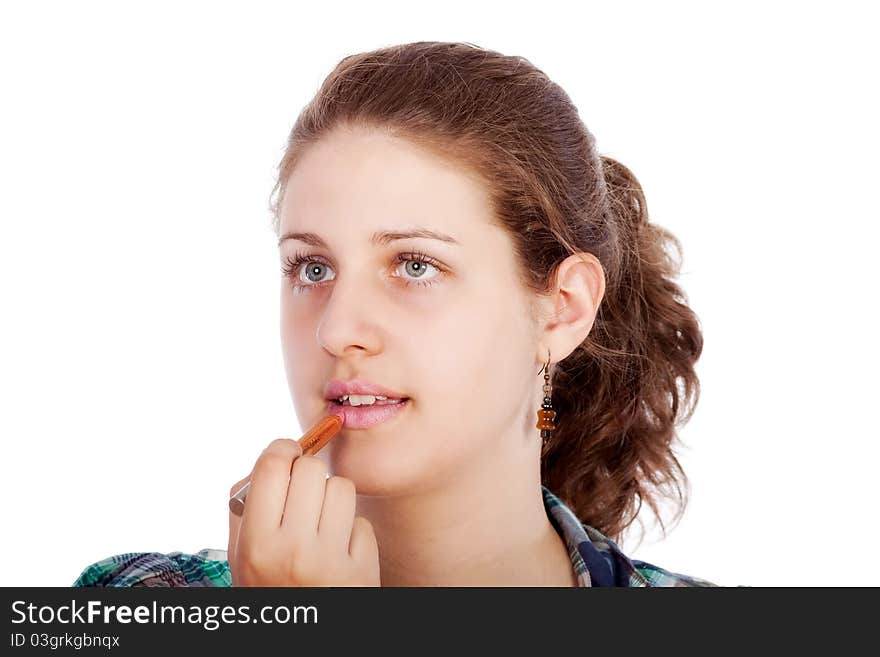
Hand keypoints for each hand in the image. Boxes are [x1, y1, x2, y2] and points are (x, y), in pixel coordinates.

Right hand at [227, 438, 380, 585]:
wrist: (300, 644)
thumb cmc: (268, 592)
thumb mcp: (241, 558)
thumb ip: (245, 510)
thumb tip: (269, 460)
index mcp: (256, 544)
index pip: (273, 465)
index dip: (281, 449)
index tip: (286, 452)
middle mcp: (293, 552)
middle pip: (311, 468)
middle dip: (307, 472)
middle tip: (303, 490)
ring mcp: (331, 563)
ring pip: (342, 488)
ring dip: (332, 498)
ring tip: (321, 523)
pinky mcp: (363, 572)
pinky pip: (362, 522)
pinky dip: (351, 532)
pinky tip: (339, 552)